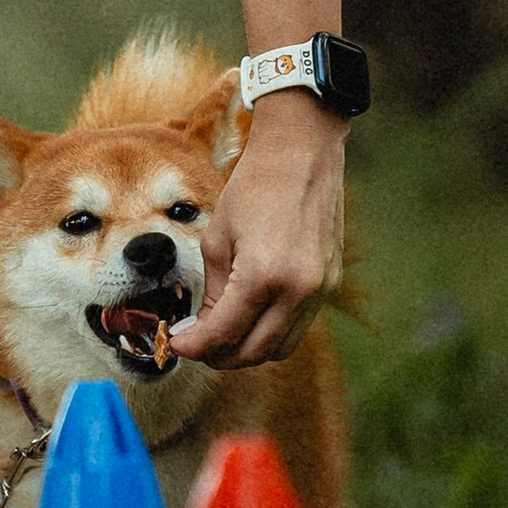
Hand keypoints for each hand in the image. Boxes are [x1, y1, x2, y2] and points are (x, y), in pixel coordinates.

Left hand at [171, 91, 345, 369]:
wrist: (303, 152)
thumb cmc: (254, 186)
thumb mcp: (218, 238)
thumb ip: (213, 292)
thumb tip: (203, 329)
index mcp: (264, 275)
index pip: (224, 334)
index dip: (194, 346)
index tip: (176, 343)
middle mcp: (298, 290)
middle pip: (254, 352)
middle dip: (219, 355)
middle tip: (195, 343)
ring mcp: (320, 290)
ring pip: (280, 348)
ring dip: (248, 349)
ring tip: (221, 332)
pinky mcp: (331, 284)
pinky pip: (298, 326)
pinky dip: (271, 331)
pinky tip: (250, 315)